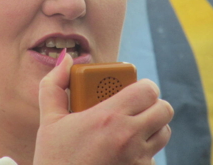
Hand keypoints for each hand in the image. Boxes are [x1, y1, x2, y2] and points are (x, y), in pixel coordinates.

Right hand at [33, 53, 172, 164]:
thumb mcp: (48, 119)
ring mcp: (138, 160)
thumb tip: (66, 58)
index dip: (144, 85)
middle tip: (134, 105)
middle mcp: (129, 138)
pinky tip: (123, 151)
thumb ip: (54, 84)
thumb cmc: (54, 157)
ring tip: (131, 127)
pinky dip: (145, 150)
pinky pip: (155, 156)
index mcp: (109, 117)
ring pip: (164, 133)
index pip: (147, 90)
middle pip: (163, 109)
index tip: (133, 87)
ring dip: (152, 126)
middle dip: (152, 103)